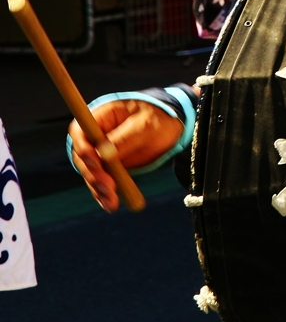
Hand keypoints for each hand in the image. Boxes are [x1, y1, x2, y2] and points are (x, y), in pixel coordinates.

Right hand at [69, 101, 183, 212]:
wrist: (171, 128)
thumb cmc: (158, 118)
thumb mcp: (146, 124)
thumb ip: (125, 138)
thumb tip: (102, 153)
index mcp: (101, 116)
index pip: (80, 132)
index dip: (83, 148)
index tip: (96, 163)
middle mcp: (95, 134)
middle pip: (82, 157)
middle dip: (93, 174)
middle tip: (109, 187)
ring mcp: (99, 152)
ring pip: (90, 173)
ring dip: (98, 188)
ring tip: (112, 201)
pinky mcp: (107, 166)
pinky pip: (100, 181)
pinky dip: (104, 194)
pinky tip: (110, 205)